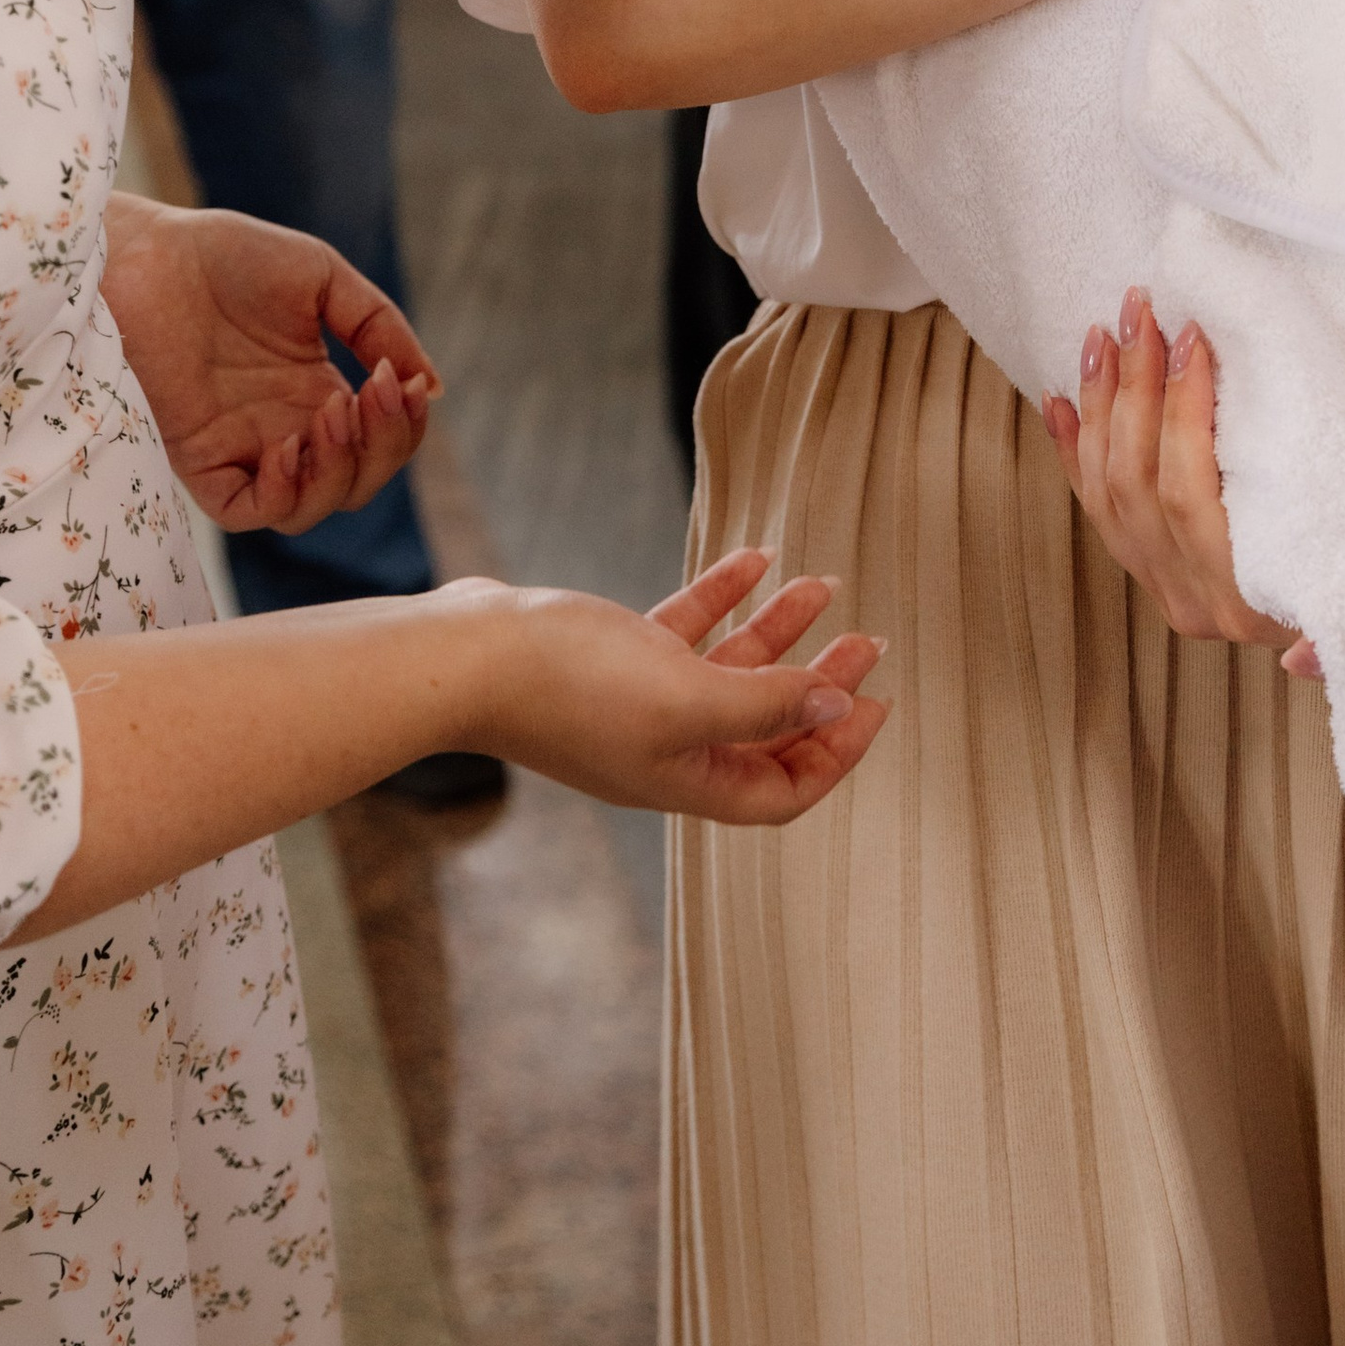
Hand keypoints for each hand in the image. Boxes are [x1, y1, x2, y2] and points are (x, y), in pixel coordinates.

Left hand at [101, 196, 437, 534]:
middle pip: (356, 482)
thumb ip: (380, 327)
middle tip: (374, 391)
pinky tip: (290, 445)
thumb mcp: (324, 279)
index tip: (401, 380)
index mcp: (316, 392)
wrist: (146, 254)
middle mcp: (284, 429)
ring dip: (340, 470)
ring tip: (335, 411)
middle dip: (382, 445)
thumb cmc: (226, 256)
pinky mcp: (198, 460)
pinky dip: (283, 492)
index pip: (380, 441)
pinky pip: (248, 511)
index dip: (403, 425)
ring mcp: (242, 449)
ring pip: (310, 508)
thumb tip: (430, 387)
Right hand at [461, 551, 887, 820]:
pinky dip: (724, 597)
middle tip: (868, 642)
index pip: (784, 788)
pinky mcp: (613, 658)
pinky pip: (685, 631)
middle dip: (822, 685)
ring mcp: (639, 705)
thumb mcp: (687, 699)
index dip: (837, 752)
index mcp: (689, 780)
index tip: (877, 703)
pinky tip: (756, 557)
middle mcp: (669, 750)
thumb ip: (765, 704)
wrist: (467, 656)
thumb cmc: (571, 687)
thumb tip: (835, 706)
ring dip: (780, 630)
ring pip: (730, 671)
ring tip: (824, 582)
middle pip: (767, 726)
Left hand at [1041, 288, 1317, 670]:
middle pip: (1138, 479)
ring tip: (1104, 336)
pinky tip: (1062, 401)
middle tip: (1142, 315)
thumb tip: (1302, 657)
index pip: (1187, 493)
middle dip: (1135, 388)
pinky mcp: (1148, 570)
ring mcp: (1163, 585)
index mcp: (1241, 599)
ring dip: (1102, 405)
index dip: (1180, 412)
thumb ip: (1335, 634)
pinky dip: (1073, 449)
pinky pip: (1095, 505)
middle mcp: (1191, 599)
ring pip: (1108, 487)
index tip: (1192, 341)